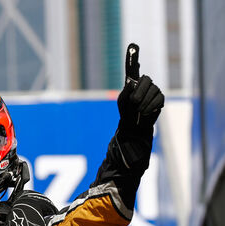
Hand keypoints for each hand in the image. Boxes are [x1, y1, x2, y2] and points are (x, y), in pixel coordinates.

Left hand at [115, 44, 164, 169]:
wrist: (134, 125)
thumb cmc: (126, 112)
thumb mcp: (122, 101)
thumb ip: (126, 91)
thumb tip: (132, 82)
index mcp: (132, 82)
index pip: (133, 67)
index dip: (133, 56)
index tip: (132, 44)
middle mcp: (144, 83)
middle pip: (146, 79)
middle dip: (139, 92)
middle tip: (133, 102)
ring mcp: (154, 90)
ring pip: (152, 90)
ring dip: (143, 102)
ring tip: (138, 110)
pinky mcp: (160, 98)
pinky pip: (158, 99)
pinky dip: (150, 106)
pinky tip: (145, 112)